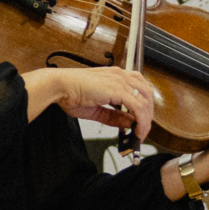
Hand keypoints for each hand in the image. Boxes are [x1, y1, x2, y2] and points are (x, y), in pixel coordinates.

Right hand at [27, 66, 159, 141]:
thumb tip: (129, 124)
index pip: (140, 88)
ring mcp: (120, 81)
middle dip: (148, 114)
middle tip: (143, 129)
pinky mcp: (117, 89)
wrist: (59, 86)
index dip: (144, 106)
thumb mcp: (97, 110)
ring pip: (145, 101)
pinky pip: (137, 107)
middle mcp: (120, 75)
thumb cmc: (71, 93)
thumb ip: (114, 117)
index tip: (141, 120)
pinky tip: (137, 131)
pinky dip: (141, 121)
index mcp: (116, 76)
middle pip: (147, 94)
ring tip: (141, 133)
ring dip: (146, 120)